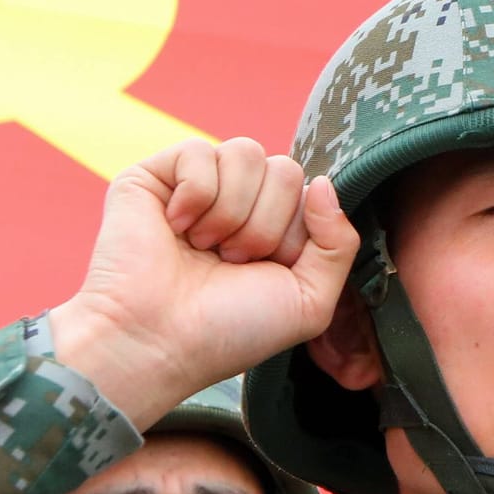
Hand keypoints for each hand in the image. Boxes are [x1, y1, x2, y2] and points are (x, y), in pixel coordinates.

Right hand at [51, 137, 359, 427]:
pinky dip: (194, 197)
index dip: (293, 235)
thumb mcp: (309, 301)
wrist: (158, 342)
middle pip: (284, 169)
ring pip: (246, 153)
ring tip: (203, 249)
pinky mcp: (155, 176)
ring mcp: (196, 186)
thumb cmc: (228, 330)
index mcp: (273, 229)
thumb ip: (338, 244)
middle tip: (229, 263)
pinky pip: (198, 152)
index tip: (260, 272)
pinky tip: (174, 228)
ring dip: (230, 213)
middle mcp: (238, 203)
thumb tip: (322, 182)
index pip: (309, 192)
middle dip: (263, 226)